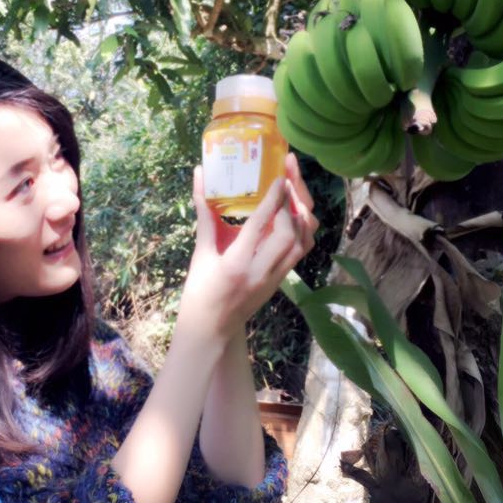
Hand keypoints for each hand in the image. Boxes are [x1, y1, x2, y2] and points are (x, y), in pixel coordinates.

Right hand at [179, 153, 319, 338]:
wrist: (210, 327)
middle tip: (287, 177)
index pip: (260, 226)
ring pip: (302, 244)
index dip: (273, 200)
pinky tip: (295, 213)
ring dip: (302, 215)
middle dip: (293, 203)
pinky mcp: (281, 281)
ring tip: (294, 191)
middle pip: (290, 234)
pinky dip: (303, 230)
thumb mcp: (200, 253)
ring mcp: (274, 278)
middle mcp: (260, 272)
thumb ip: (205, 214)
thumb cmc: (199, 290)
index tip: (279, 177)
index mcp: (235, 263)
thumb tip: (200, 175)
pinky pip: (301, 252)